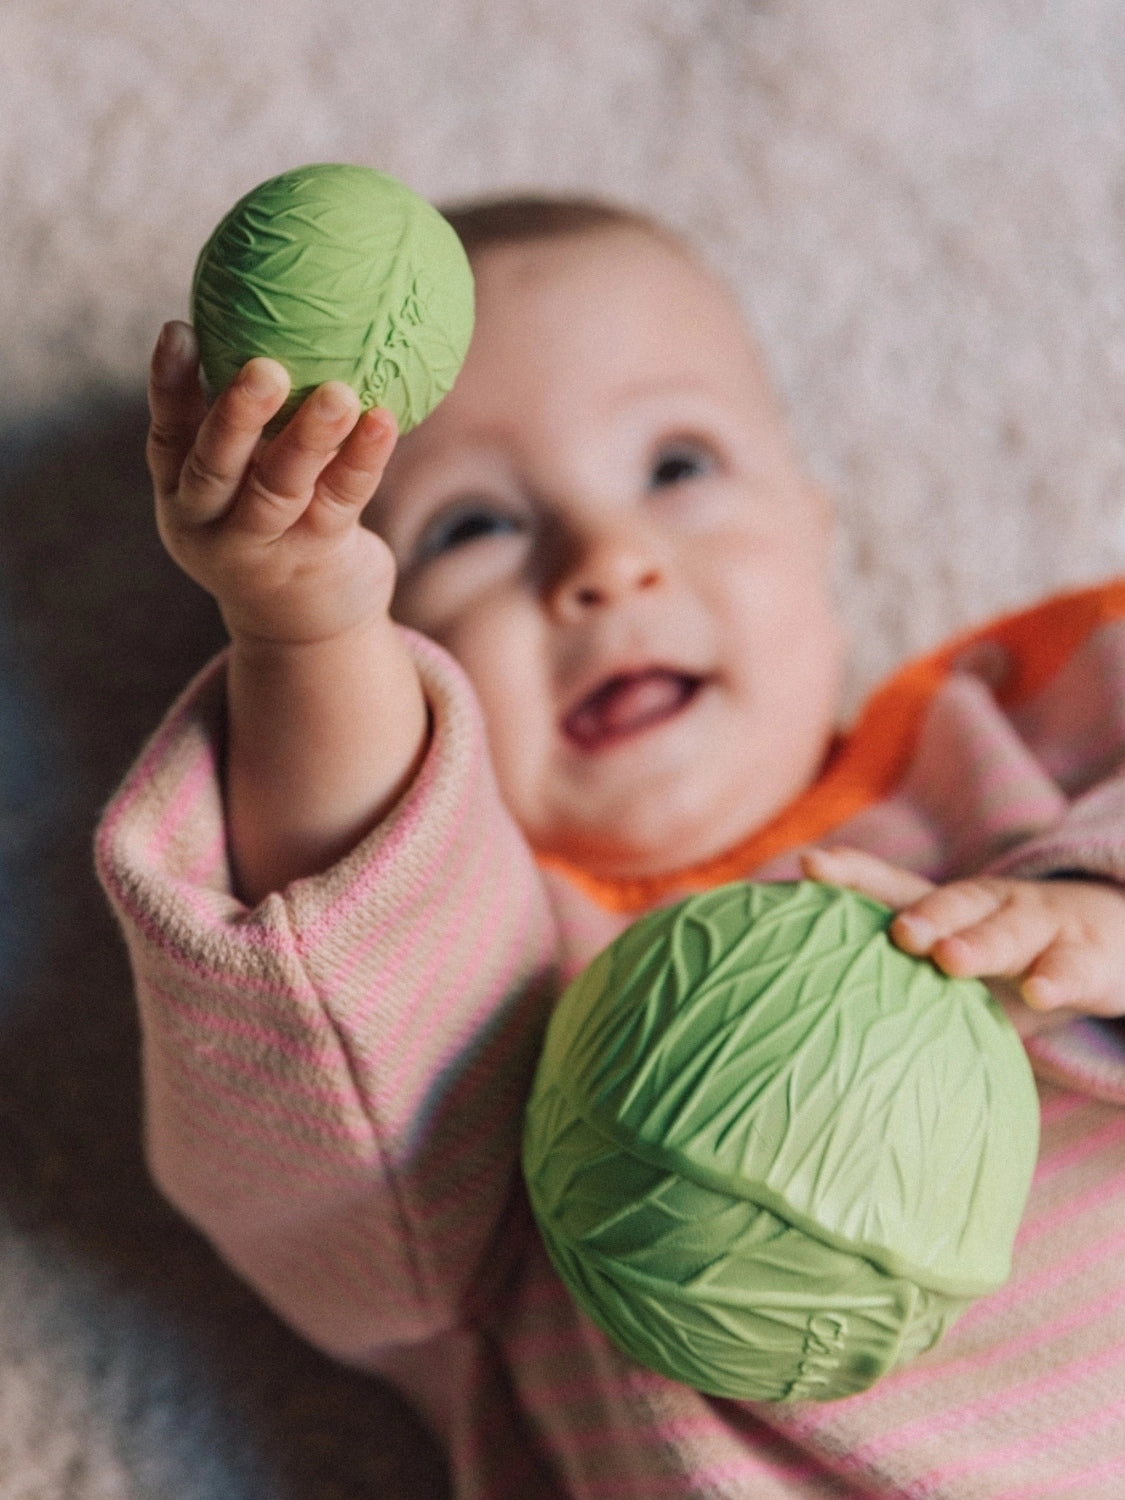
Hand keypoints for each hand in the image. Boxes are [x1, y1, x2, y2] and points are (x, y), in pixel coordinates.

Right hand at [147, 320, 398, 644]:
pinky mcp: (314, 560)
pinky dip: (362, 460)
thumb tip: (282, 312)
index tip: (179, 327)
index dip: (169, 384)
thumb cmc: (274, 525)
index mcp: (182, 494)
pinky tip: (385, 420)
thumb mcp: (244, 481)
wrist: (303, 626)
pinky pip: (341, 501)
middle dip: (235, 415)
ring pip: (280, 487)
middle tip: (264, 367)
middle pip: (215, 466)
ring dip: (309, 438)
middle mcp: (210, 524)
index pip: (168, 434)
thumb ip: (249, 420)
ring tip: (340, 393)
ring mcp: (261, 548)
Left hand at [800, 847, 1124, 1035]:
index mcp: (950, 907)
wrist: (1111, 939)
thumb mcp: (957, 964)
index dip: (852, 873)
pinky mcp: (1087, 958)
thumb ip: (899, 984)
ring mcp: (1041, 927)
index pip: (893, 884)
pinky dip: (1055, 979)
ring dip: (980, 942)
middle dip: (924, 914)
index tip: (809, 866)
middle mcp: (992, 907)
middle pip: (954, 902)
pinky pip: (1070, 969)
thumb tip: (816, 1025)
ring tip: (950, 960)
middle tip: (898, 934)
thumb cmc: (1009, 960)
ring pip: (1009, 930)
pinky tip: (1040, 992)